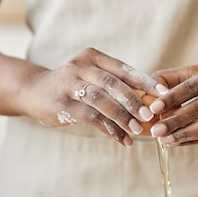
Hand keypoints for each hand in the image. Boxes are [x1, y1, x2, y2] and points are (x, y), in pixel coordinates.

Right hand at [22, 47, 166, 146]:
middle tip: (151, 115)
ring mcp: (68, 84)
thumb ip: (116, 86)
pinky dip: (109, 129)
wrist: (34, 91)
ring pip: (101, 100)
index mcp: (93, 56)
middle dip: (134, 100)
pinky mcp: (61, 104)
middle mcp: (80, 66)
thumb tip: (151, 102)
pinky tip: (122, 139)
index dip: (145, 81)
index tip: (164, 93)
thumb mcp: (92, 78)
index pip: (124, 68)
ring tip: (137, 131)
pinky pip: (90, 117)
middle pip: (113, 83)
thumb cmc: (73, 86)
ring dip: (122, 117)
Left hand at [148, 61, 197, 145]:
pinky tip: (178, 142)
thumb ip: (171, 79)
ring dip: (185, 135)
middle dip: (176, 120)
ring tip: (165, 139)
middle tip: (155, 131)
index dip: (172, 98)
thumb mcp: (196, 72)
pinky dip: (195, 140)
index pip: (193, 86)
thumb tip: (146, 91)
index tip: (153, 109)